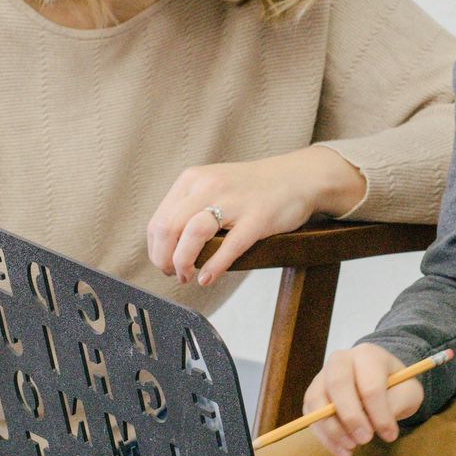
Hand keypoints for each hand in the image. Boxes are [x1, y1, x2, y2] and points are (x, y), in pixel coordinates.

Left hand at [147, 147, 365, 285]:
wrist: (298, 176)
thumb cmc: (254, 188)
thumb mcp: (214, 186)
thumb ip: (190, 208)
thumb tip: (166, 246)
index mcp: (193, 179)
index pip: (158, 221)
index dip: (156, 251)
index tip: (165, 265)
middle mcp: (209, 186)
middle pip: (169, 228)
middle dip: (165, 260)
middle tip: (175, 275)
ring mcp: (234, 201)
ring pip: (192, 234)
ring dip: (183, 264)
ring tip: (189, 276)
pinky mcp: (258, 217)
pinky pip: (229, 246)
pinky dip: (213, 267)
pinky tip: (208, 278)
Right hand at [304, 344, 422, 455]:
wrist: (378, 381)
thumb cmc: (395, 386)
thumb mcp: (408, 392)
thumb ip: (397, 403)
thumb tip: (378, 425)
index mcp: (368, 354)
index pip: (371, 385)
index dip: (379, 413)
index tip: (390, 435)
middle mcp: (340, 360)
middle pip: (338, 384)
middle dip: (351, 417)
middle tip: (365, 440)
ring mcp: (322, 376)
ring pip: (317, 400)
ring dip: (333, 429)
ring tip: (352, 447)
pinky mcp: (313, 395)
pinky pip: (311, 416)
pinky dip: (324, 437)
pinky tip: (342, 450)